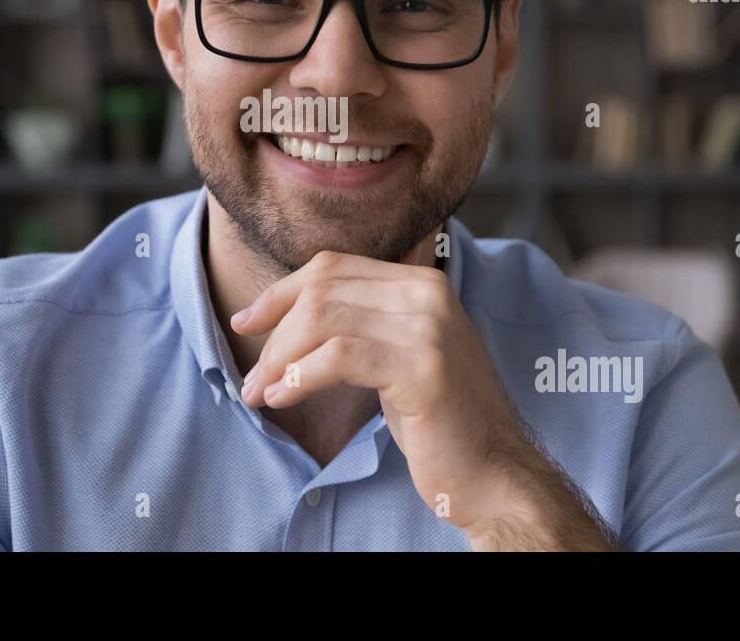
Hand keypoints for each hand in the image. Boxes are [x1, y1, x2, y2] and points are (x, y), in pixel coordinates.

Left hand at [232, 250, 616, 550]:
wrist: (494, 472)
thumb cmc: (437, 421)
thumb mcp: (397, 354)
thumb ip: (360, 323)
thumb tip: (281, 315)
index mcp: (421, 282)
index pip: (332, 267)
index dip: (280, 292)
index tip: (244, 322)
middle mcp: (428, 293)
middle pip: (321, 290)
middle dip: (274, 333)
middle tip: (251, 379)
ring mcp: (428, 328)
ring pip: (323, 319)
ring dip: (278, 360)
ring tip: (259, 394)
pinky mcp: (423, 367)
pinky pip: (338, 357)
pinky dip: (298, 376)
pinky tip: (283, 399)